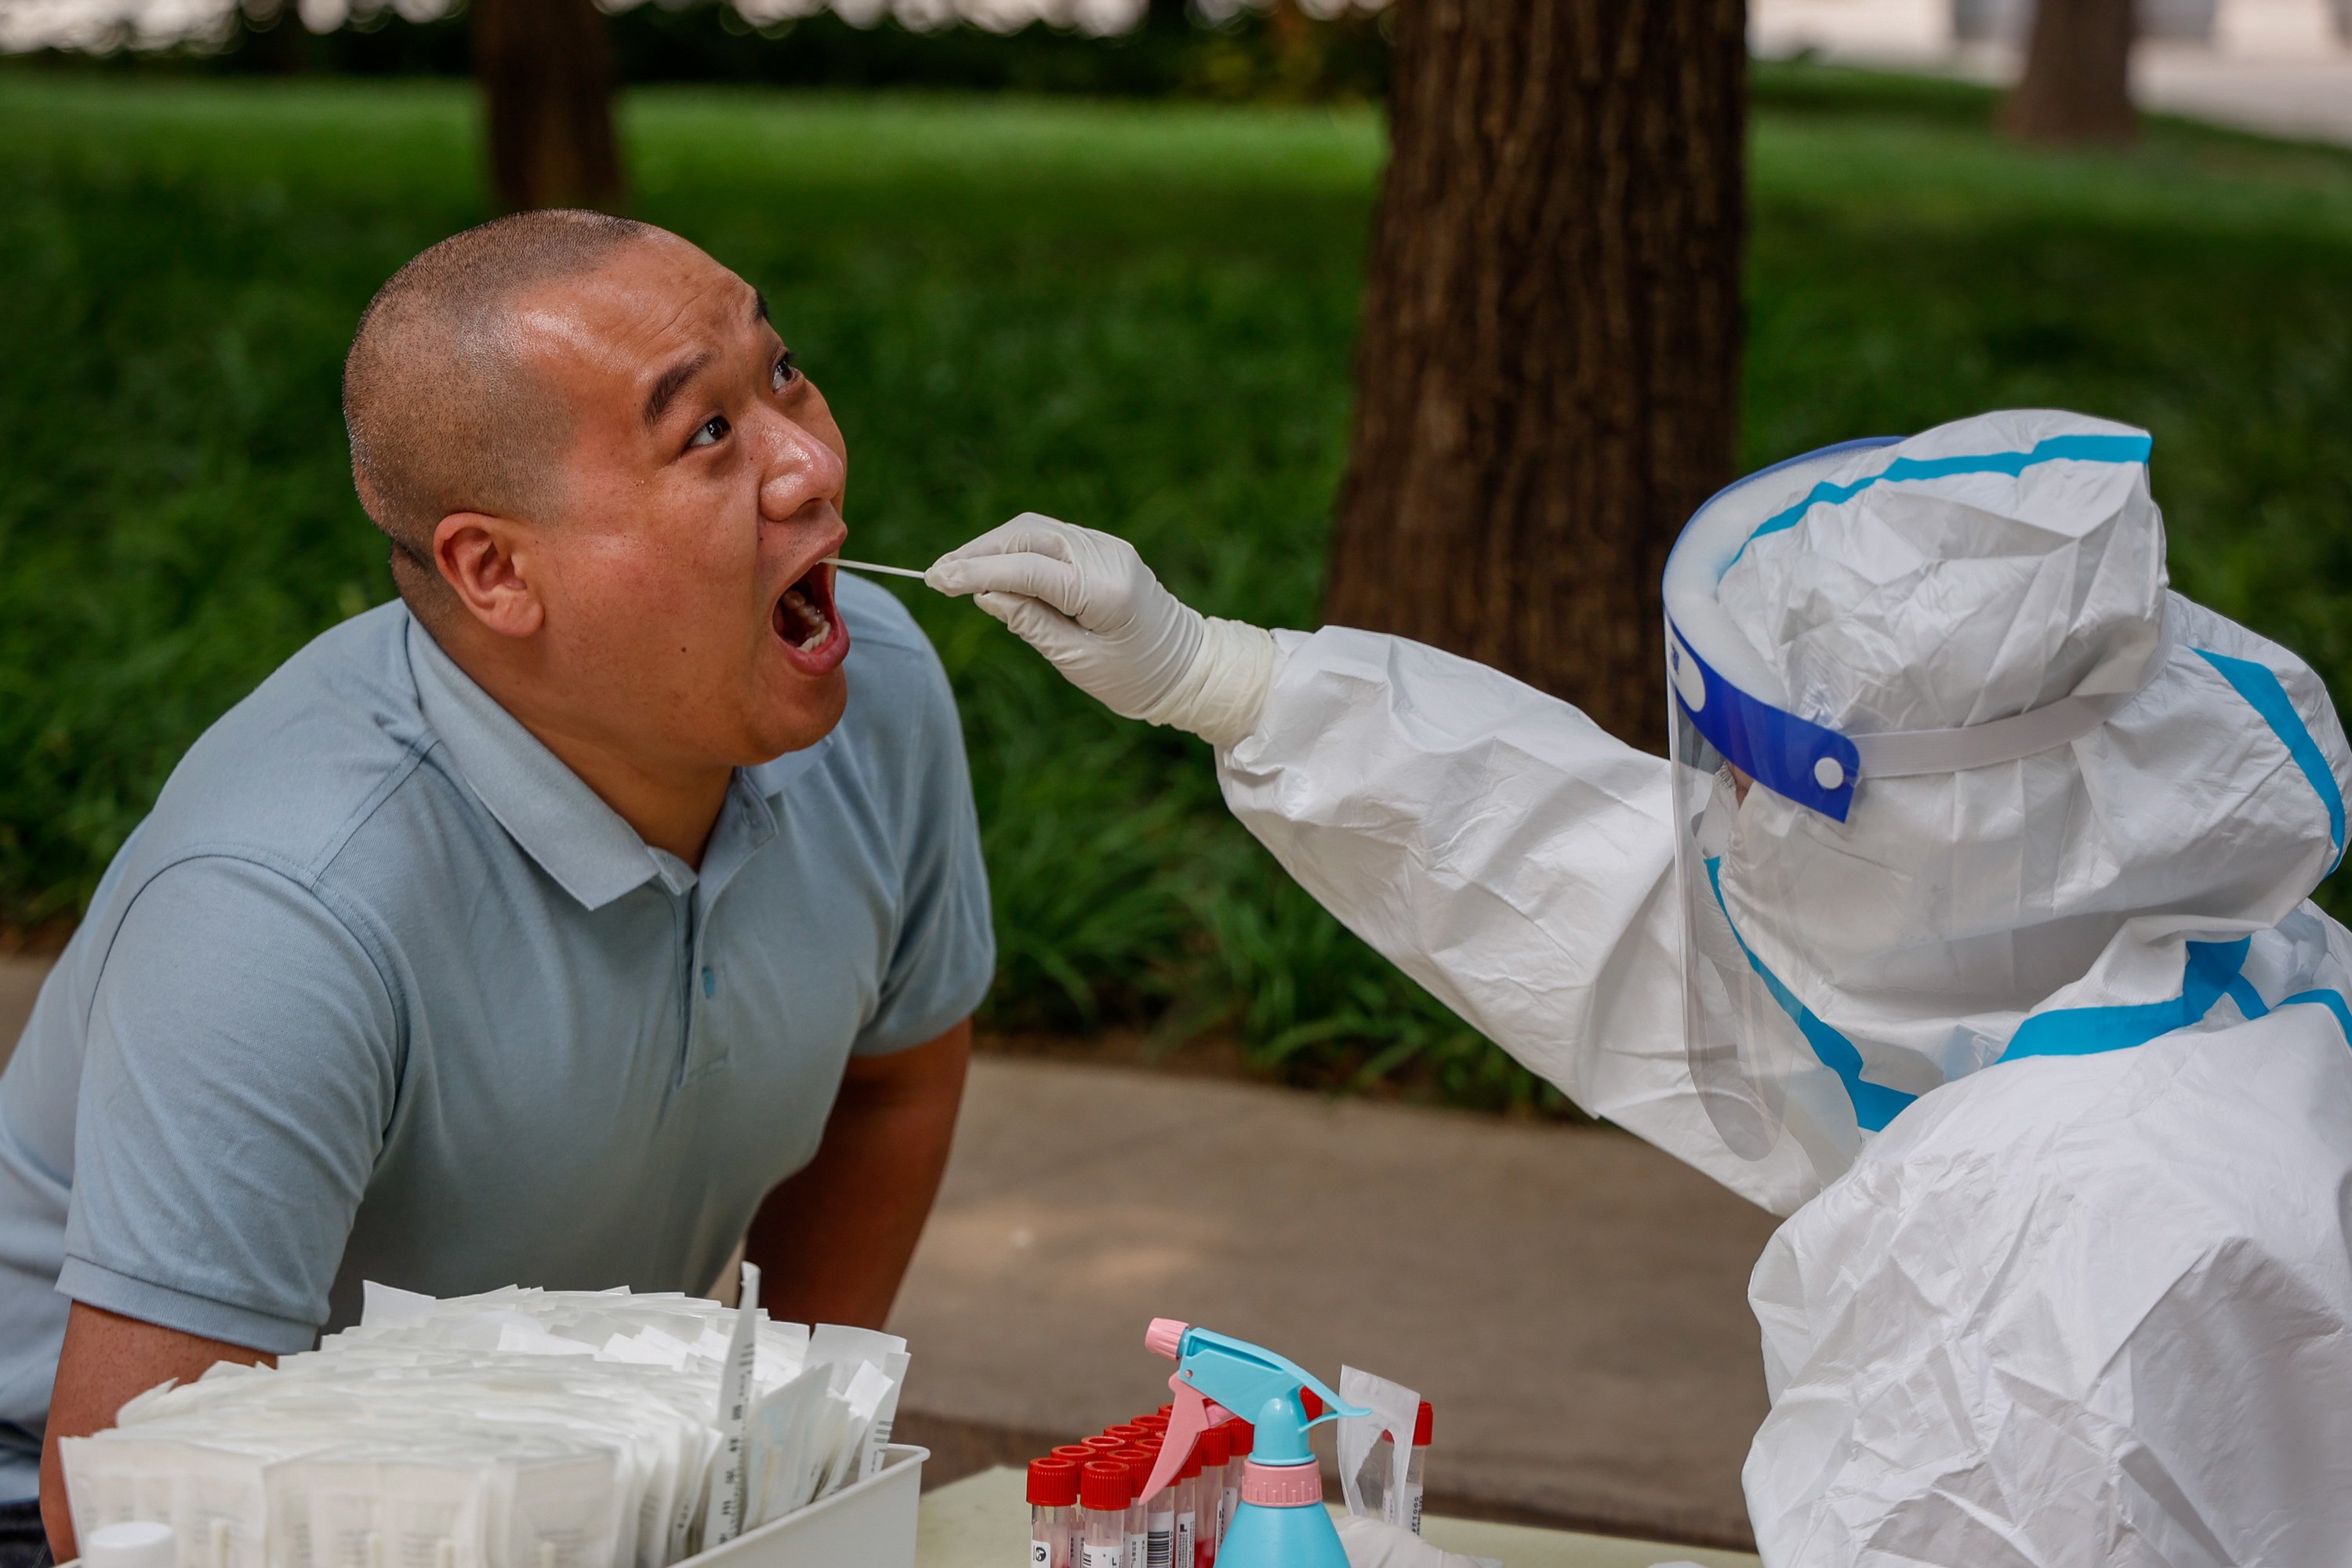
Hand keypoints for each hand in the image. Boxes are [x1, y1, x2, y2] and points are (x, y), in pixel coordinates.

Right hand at [929, 514, 1276, 747]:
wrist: (1189, 668)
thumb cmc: (1135, 677)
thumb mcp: (1077, 661)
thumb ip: (1030, 622)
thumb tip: (984, 592)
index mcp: (1104, 591)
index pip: (1027, 569)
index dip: (976, 571)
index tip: (935, 580)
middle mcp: (1106, 556)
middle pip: (1026, 536)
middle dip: (977, 552)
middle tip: (936, 575)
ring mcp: (1107, 547)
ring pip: (1035, 531)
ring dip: (992, 546)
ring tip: (954, 571)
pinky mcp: (1103, 549)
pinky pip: (1050, 538)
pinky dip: (1015, 549)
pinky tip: (991, 568)